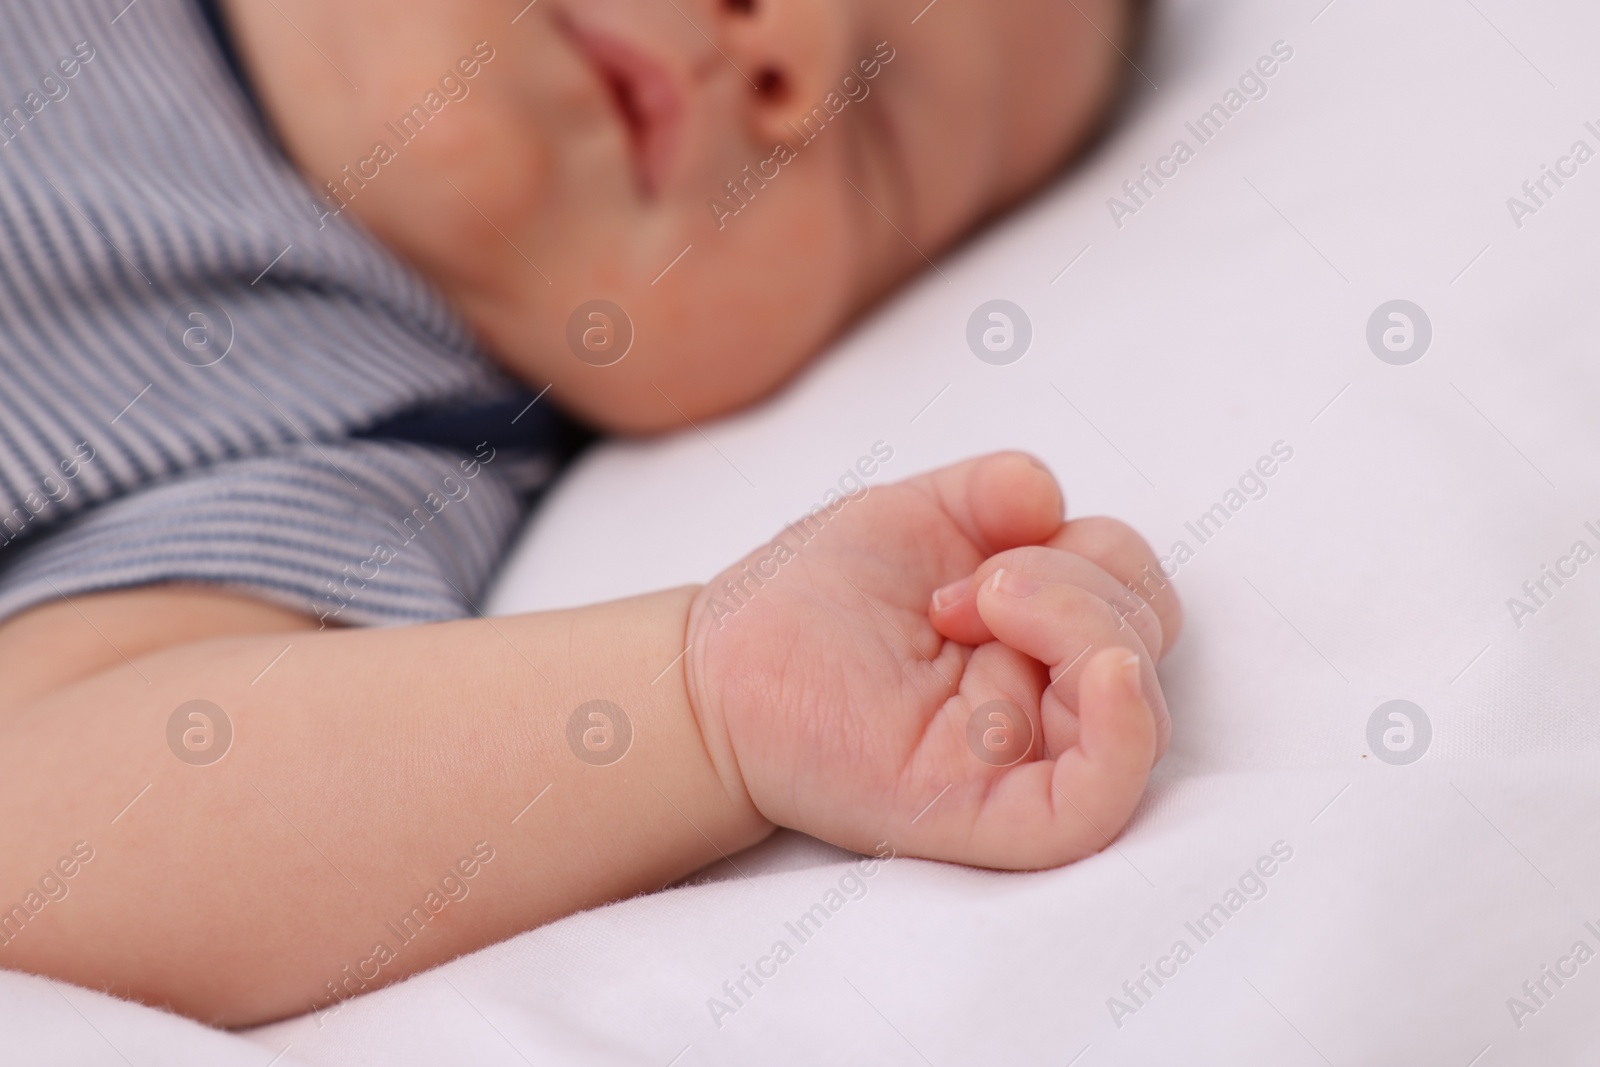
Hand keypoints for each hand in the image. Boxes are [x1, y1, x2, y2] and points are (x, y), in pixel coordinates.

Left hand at [685, 452, 1181, 869]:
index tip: (980, 554)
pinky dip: (1126, 732)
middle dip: (1077, 582)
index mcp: (1036, 632)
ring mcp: (1020, 760)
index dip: (1087, 552)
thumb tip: (1049, 496)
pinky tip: (1106, 671)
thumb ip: (990, 492)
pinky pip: (1098, 800)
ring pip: (1136, 712)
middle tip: (965, 588)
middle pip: (1143, 640)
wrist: (719, 667)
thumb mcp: (910, 516)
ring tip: (978, 602)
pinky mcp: (988, 816)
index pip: (1131, 593)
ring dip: (1083, 625)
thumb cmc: (808, 598)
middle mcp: (1041, 697)